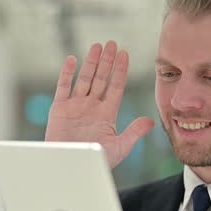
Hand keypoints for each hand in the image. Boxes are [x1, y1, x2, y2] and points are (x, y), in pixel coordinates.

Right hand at [45, 41, 154, 167]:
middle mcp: (92, 106)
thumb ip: (134, 132)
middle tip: (112, 43)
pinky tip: (73, 59)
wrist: (72, 167)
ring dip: (91, 62)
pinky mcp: (59, 109)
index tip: (125, 54)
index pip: (116, 86)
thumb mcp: (119, 147)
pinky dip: (67, 73)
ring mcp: (76, 106)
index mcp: (107, 113)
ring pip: (84, 79)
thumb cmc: (96, 160)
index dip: (120, 70)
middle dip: (107, 61)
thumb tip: (150, 120)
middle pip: (101, 78)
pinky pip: (63, 87)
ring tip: (97, 46)